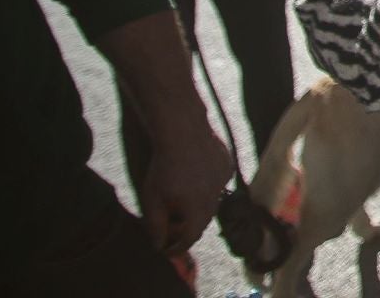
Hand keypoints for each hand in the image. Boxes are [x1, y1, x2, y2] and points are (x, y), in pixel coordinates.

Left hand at [138, 119, 232, 252]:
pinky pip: (217, 184)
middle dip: (187, 227)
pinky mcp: (227, 165)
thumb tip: (159, 245)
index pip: (191, 238)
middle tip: (170, 226)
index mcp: (198, 209)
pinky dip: (205, 188)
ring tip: (179, 199)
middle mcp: (216, 198)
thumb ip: (156, 225)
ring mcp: (223, 181)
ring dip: (197, 207)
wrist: (182, 131)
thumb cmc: (163, 166)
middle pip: (202, 221)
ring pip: (211, 202)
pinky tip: (192, 178)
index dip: (178, 247)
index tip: (167, 250)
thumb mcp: (153, 199)